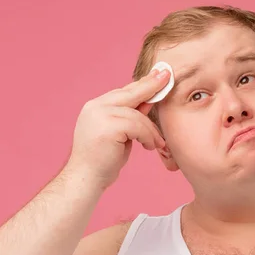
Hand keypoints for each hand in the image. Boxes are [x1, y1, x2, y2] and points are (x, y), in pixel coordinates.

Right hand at [65, 68, 170, 189]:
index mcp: (96, 107)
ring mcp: (99, 115)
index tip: (159, 74)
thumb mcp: (120, 134)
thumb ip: (131, 117)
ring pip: (137, 115)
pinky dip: (147, 136)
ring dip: (151, 130)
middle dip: (151, 86)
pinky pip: (137, 126)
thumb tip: (149, 100)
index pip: (124, 92)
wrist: (86, 179)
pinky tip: (149, 146)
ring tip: (157, 143)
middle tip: (168, 77)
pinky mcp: (108, 126)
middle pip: (129, 93)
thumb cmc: (103, 161)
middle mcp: (95, 107)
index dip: (143, 84)